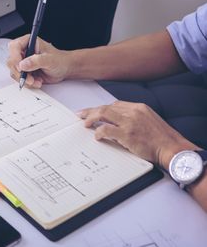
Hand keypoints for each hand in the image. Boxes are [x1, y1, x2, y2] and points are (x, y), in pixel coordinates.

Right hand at [7, 35, 70, 87]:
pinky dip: (27, 82)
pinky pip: (19, 78)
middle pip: (12, 61)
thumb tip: (23, 64)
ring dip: (24, 79)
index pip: (14, 46)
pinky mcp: (24, 71)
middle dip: (20, 72)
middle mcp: (24, 51)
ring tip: (36, 80)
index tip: (21, 67)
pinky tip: (37, 81)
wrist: (64, 69)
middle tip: (30, 78)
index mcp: (28, 42)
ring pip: (14, 71)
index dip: (15, 57)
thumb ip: (36, 61)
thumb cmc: (59, 60)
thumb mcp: (50, 59)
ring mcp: (23, 62)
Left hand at [79, 101, 198, 166]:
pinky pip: (106, 129)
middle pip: (106, 107)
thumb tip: (115, 123)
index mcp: (139, 107)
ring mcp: (129, 122)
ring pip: (103, 114)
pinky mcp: (127, 134)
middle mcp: (133, 111)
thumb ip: (133, 118)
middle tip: (80, 115)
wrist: (173, 149)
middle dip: (90, 111)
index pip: (114, 104)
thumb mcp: (148, 121)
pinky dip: (98, 132)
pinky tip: (96, 136)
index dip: (101, 109)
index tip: (92, 112)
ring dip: (91, 118)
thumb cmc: (161, 139)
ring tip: (84, 124)